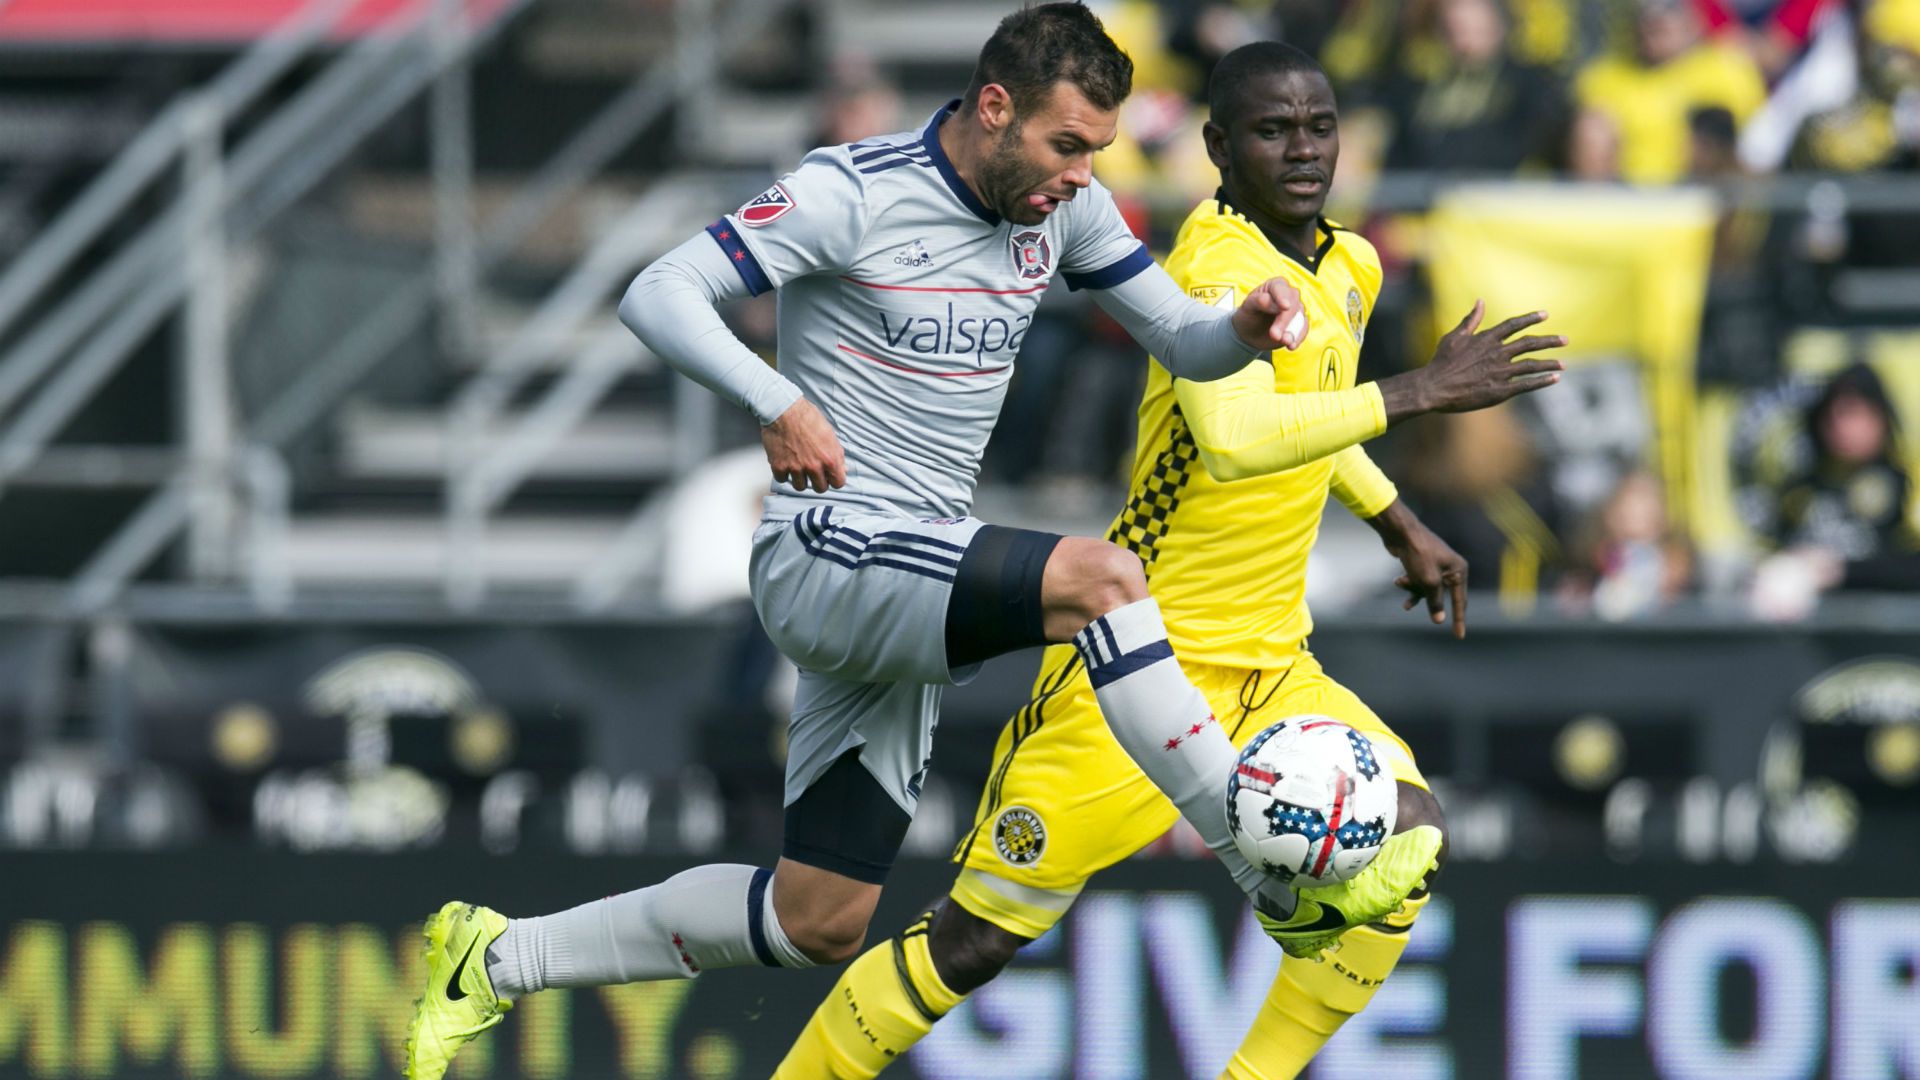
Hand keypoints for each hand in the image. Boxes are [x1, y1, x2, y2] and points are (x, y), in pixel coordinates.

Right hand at [761, 398, 845, 492]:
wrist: (784, 409)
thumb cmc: (807, 417)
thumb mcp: (829, 434)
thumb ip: (836, 454)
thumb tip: (842, 468)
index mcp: (830, 458)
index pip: (838, 483)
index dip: (834, 479)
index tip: (829, 476)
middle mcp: (814, 466)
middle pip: (820, 488)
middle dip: (817, 481)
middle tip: (812, 471)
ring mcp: (796, 468)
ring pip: (800, 487)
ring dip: (800, 479)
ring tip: (798, 467)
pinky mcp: (779, 466)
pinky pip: (783, 480)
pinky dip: (783, 473)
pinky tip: (786, 462)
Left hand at [1230, 277, 1308, 351]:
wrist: (1250, 333)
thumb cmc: (1248, 315)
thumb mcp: (1247, 307)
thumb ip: (1258, 301)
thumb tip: (1267, 299)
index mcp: (1276, 286)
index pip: (1281, 289)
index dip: (1282, 298)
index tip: (1285, 307)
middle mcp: (1289, 295)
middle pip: (1293, 305)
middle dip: (1284, 321)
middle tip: (1274, 335)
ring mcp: (1296, 310)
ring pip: (1300, 318)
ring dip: (1293, 331)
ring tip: (1285, 342)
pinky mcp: (1299, 324)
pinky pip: (1303, 330)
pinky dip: (1298, 338)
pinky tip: (1291, 345)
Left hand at [1368, 501, 1468, 638]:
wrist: (1400, 532)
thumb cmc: (1419, 555)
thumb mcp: (1429, 582)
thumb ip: (1435, 602)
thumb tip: (1439, 621)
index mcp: (1459, 570)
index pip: (1461, 601)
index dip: (1459, 620)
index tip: (1459, 637)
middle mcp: (1451, 568)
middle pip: (1441, 596)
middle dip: (1426, 599)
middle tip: (1409, 605)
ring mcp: (1436, 566)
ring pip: (1427, 590)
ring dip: (1413, 591)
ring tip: (1401, 584)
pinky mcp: (1422, 564)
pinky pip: (1418, 582)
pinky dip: (1409, 583)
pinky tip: (1398, 581)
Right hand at [1380, 300, 1565, 421]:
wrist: (1434, 387)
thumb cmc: (1441, 362)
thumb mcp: (1454, 336)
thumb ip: (1471, 320)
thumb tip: (1480, 301)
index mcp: (1487, 338)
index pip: (1514, 325)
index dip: (1531, 318)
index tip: (1545, 314)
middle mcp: (1497, 353)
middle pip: (1529, 343)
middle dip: (1549, 341)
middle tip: (1565, 340)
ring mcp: (1500, 372)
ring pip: (1532, 364)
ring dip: (1550, 363)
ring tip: (1563, 363)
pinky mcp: (1500, 390)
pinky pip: (1527, 384)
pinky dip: (1542, 380)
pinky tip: (1555, 378)